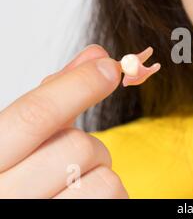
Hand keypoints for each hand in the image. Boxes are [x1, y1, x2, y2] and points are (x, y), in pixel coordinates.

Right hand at [0, 45, 127, 197]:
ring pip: (104, 179)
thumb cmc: (15, 182)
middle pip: (77, 145)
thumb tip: (96, 56)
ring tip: (77, 185)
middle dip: (91, 145)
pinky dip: (111, 197)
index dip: (78, 86)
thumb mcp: (18, 140)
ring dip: (102, 174)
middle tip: (77, 159)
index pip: (34, 114)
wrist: (20, 211)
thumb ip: (54, 99)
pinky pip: (114, 200)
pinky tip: (84, 200)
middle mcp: (2, 194)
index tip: (109, 68)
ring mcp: (34, 217)